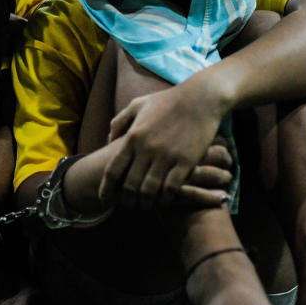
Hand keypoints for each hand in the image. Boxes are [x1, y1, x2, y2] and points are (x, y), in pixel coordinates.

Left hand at [100, 74, 228, 204]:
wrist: (200, 98)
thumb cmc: (169, 100)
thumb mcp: (138, 104)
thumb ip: (120, 121)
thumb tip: (109, 139)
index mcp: (133, 137)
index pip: (113, 170)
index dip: (106, 188)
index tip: (104, 198)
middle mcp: (146, 149)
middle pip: (130, 186)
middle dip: (127, 200)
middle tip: (129, 206)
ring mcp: (166, 156)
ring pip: (149, 191)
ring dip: (145, 203)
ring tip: (146, 206)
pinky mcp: (185, 162)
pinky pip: (171, 189)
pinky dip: (166, 199)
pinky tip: (165, 200)